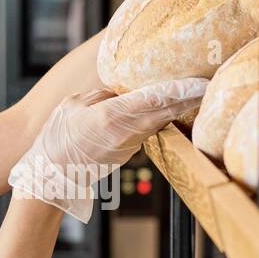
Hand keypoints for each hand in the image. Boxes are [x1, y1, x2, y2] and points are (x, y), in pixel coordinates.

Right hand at [9, 77, 208, 222]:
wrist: (51, 175)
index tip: (198, 83)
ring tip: (192, 93)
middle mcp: (124, 133)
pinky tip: (168, 110)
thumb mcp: (74, 104)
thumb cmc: (57, 138)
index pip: (152, 101)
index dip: (178, 91)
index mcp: (110, 117)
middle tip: (207, 85)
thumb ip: (101, 96)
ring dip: (175, 110)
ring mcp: (128, 146)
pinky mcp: (127, 154)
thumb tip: (121, 91)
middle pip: (164, 114)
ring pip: (158, 123)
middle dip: (186, 100)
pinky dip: (159, 120)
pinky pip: (147, 132)